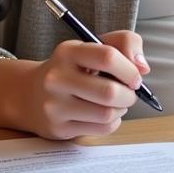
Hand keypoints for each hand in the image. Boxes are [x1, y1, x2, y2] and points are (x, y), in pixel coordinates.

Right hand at [0, 30, 149, 140]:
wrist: (30, 93)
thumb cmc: (72, 67)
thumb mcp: (93, 45)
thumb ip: (124, 43)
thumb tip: (143, 67)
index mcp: (68, 52)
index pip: (107, 56)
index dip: (129, 69)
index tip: (136, 76)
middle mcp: (57, 78)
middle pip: (109, 92)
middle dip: (129, 95)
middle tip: (130, 93)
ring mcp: (55, 105)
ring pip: (107, 113)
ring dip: (122, 109)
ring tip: (118, 103)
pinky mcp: (58, 128)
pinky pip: (100, 129)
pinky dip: (112, 122)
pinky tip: (105, 114)